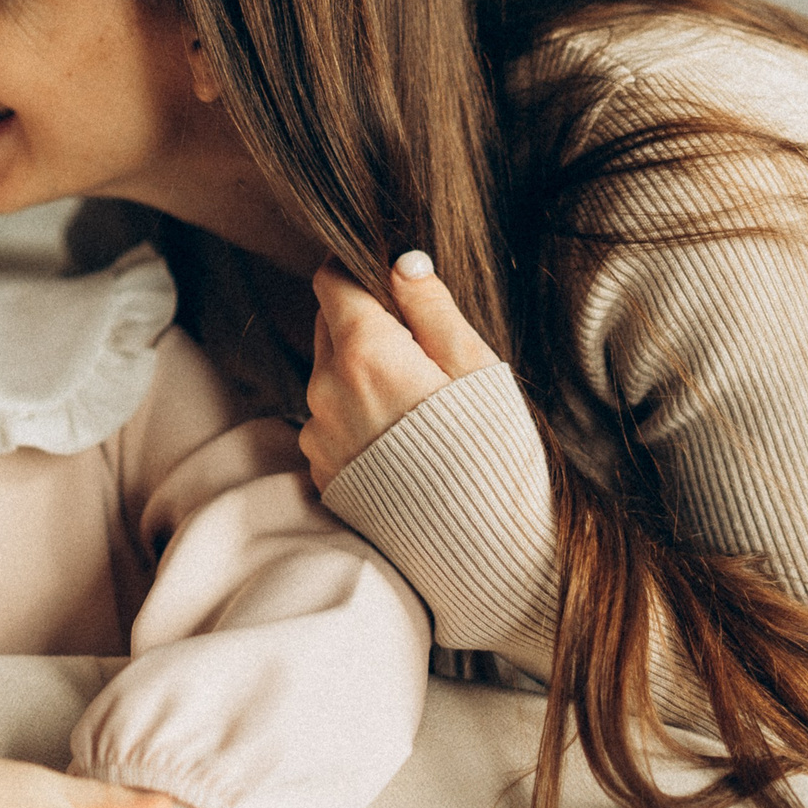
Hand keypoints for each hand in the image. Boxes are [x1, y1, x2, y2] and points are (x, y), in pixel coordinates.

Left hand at [300, 251, 499, 492]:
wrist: (480, 546)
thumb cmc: (488, 449)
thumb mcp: (472, 365)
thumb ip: (430, 308)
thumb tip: (402, 262)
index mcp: (363, 353)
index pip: (332, 282)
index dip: (357, 271)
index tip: (384, 278)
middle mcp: (325, 389)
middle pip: (328, 326)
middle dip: (362, 321)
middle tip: (415, 343)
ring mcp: (318, 432)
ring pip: (328, 375)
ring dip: (358, 371)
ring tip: (415, 401)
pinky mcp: (321, 467)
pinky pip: (329, 420)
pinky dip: (355, 414)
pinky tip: (399, 436)